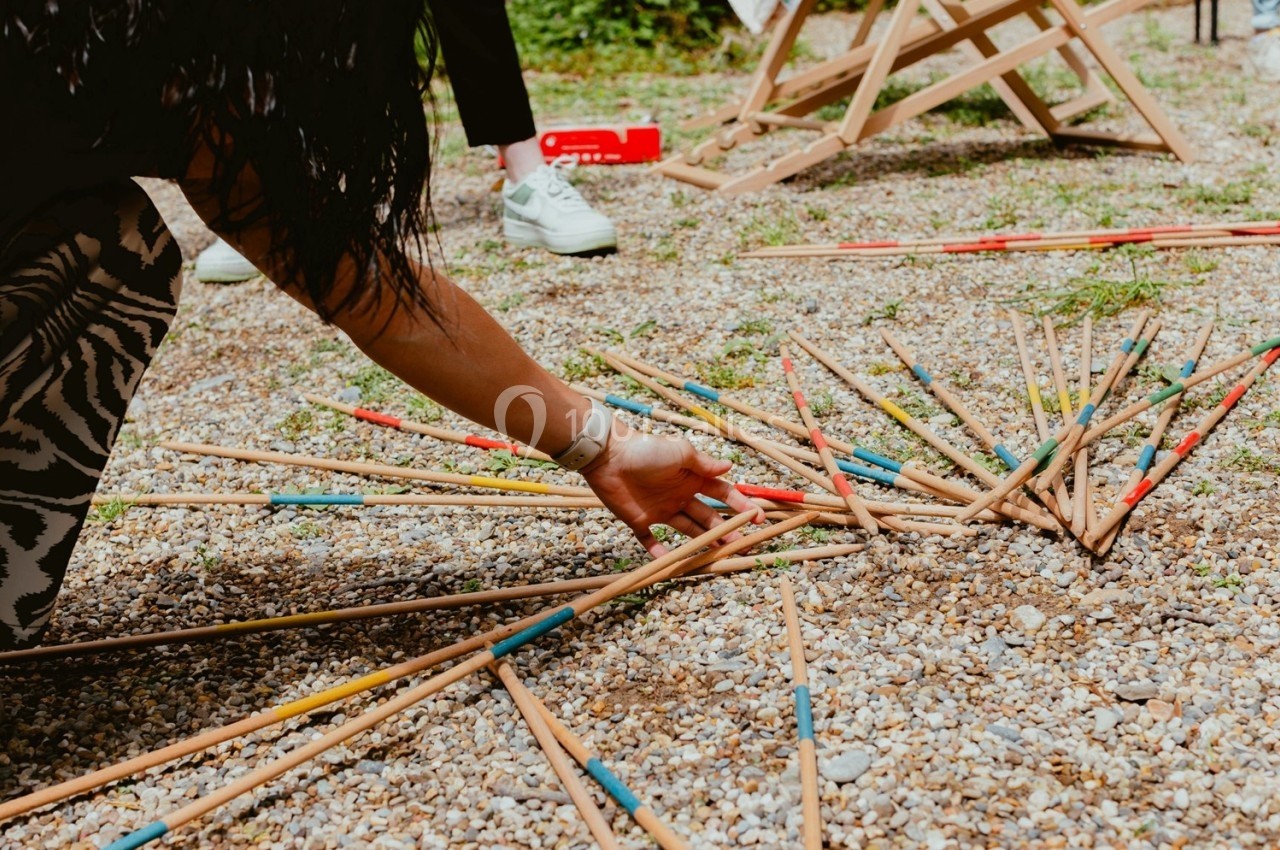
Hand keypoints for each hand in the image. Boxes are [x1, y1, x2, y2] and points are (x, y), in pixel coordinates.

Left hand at [579, 421, 763, 556]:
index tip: (757, 518)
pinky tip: (673, 564)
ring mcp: (661, 510)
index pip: (722, 494)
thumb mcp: (680, 452)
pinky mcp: (639, 520)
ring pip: (688, 530)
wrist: (609, 457)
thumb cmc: (647, 450)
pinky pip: (650, 541)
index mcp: (691, 478)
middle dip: (726, 530)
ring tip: (720, 553)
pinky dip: (660, 553)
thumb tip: (730, 468)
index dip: (740, 505)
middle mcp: (680, 496)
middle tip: (741, 544)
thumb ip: (704, 463)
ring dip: (704, 542)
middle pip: (708, 517)